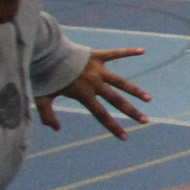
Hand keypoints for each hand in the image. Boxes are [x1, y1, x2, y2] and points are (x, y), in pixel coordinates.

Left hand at [37, 48, 151, 138]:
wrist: (44, 52)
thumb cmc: (42, 76)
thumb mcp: (42, 98)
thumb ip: (47, 115)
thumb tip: (56, 129)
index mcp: (83, 94)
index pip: (101, 115)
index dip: (113, 127)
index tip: (125, 138)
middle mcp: (94, 83)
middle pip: (117, 100)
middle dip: (132, 112)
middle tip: (145, 120)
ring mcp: (98, 69)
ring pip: (121, 82)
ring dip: (135, 91)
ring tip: (148, 98)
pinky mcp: (97, 56)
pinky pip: (116, 53)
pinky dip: (129, 52)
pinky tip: (142, 51)